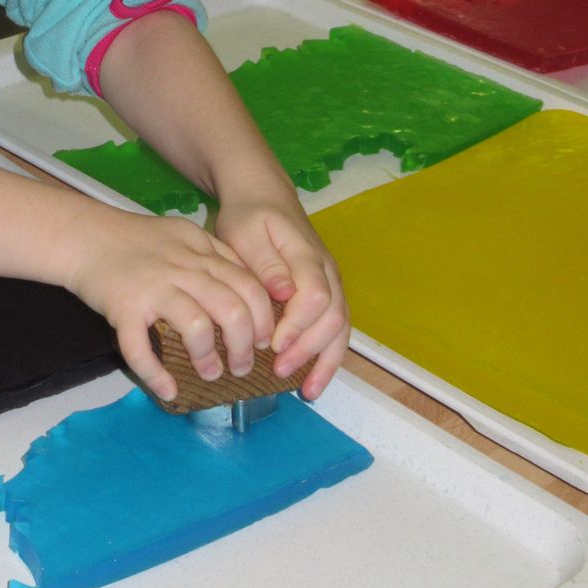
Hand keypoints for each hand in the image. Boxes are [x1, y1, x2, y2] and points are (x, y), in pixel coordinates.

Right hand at [64, 210, 278, 402]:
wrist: (84, 235)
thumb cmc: (133, 239)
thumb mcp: (182, 234)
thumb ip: (214, 255)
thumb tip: (246, 290)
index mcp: (201, 251)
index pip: (249, 285)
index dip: (264, 318)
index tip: (264, 340)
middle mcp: (183, 268)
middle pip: (232, 309)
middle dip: (245, 345)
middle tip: (243, 366)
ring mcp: (153, 288)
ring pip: (197, 327)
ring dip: (209, 358)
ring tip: (211, 373)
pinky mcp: (124, 308)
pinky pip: (141, 348)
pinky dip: (155, 375)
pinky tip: (166, 390)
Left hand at [213, 195, 349, 398]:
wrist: (264, 196)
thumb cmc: (249, 216)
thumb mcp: (246, 232)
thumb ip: (265, 263)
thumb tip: (284, 292)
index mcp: (307, 256)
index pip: (315, 297)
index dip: (297, 326)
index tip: (272, 345)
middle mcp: (327, 272)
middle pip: (333, 318)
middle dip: (308, 350)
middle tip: (278, 372)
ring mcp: (332, 283)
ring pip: (341, 328)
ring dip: (324, 361)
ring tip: (307, 391)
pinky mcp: (328, 294)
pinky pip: (337, 329)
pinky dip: (328, 357)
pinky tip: (313, 381)